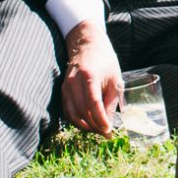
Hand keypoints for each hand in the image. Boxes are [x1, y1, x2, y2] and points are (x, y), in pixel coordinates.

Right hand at [59, 21, 124, 135]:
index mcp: (89, 76)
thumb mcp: (115, 78)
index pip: (93, 103)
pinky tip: (88, 123)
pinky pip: (67, 110)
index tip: (109, 130)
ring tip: (98, 129)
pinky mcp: (63, 90)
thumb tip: (109, 123)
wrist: (87, 44)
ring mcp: (66, 86)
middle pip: (82, 111)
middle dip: (94, 126)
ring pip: (72, 114)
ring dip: (85, 126)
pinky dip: (77, 120)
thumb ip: (112, 100)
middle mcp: (74, 81)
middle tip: (106, 133)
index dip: (100, 119)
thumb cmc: (104, 60)